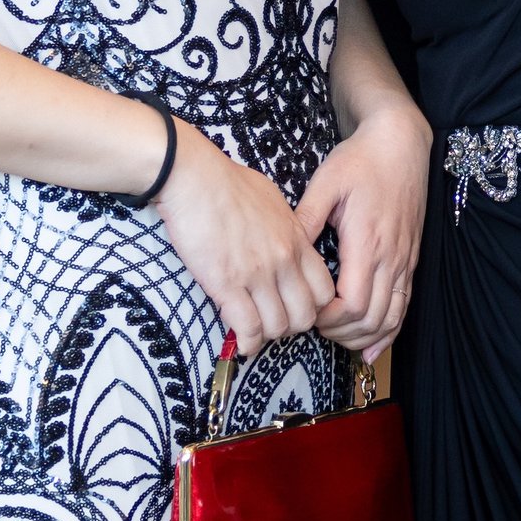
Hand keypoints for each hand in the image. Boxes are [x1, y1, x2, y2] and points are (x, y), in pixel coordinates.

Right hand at [153, 126, 336, 356]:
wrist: (194, 178)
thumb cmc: (228, 183)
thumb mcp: (273, 201)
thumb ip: (287, 228)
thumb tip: (287, 243)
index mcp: (297, 240)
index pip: (325, 290)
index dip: (314, 307)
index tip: (296, 307)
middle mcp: (283, 261)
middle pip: (306, 316)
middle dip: (292, 326)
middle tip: (274, 322)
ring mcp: (257, 274)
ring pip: (279, 327)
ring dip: (267, 335)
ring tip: (254, 330)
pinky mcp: (227, 284)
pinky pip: (248, 329)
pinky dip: (247, 343)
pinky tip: (241, 342)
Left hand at [295, 98, 430, 357]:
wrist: (401, 145)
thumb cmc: (362, 161)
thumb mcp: (326, 183)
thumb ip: (305, 220)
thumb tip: (283, 251)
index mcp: (367, 242)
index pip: (352, 303)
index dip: (329, 320)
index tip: (308, 315)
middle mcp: (391, 258)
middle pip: (371, 318)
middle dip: (341, 333)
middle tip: (315, 329)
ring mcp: (404, 261)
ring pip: (391, 318)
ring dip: (364, 337)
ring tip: (338, 340)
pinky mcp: (410, 261)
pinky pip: (404, 307)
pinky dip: (389, 332)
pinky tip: (371, 348)